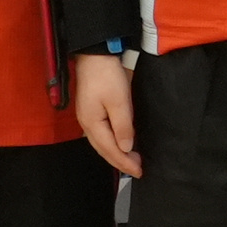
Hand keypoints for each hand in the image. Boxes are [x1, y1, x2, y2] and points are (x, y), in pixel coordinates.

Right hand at [70, 52, 139, 177]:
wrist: (96, 54)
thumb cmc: (107, 76)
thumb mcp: (119, 101)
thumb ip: (123, 126)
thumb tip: (126, 147)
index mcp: (92, 124)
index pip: (110, 150)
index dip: (125, 163)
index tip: (139, 172)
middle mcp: (87, 124)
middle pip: (104, 150)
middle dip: (120, 162)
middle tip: (138, 170)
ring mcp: (88, 117)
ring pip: (102, 143)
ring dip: (116, 154)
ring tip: (131, 161)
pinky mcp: (92, 111)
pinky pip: (101, 135)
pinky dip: (112, 144)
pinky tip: (120, 144)